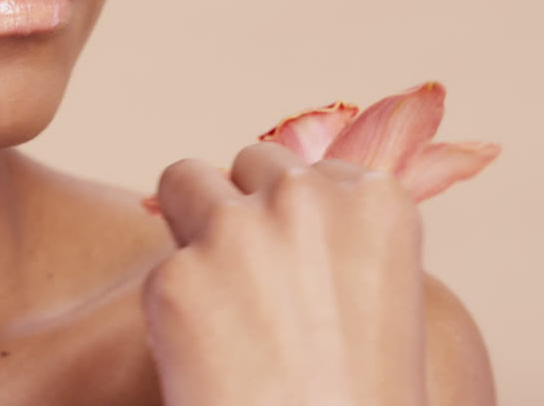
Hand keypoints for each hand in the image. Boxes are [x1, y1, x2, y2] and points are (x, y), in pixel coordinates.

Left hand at [143, 142, 428, 405]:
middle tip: (251, 285)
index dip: (297, 217)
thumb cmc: (362, 404)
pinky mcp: (176, 276)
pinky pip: (162, 270)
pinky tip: (205, 361)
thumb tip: (277, 190)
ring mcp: (236, 231)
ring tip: (214, 299)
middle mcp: (306, 197)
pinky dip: (173, 310)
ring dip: (192, 225)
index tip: (300, 268)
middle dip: (244, 207)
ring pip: (185, 179)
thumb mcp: (380, 302)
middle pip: (251, 162)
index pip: (315, 169)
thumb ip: (338, 236)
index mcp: (376, 200)